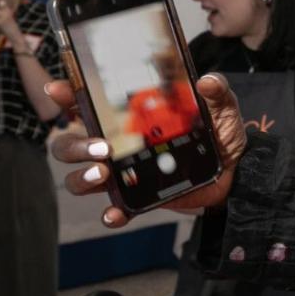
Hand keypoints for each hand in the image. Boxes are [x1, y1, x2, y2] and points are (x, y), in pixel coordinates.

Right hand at [47, 74, 247, 227]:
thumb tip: (206, 82)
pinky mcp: (136, 199)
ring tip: (103, 172)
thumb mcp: (221, 106)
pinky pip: (113, 210)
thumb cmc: (219, 133)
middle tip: (101, 147)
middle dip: (73, 145)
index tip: (57, 88)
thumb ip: (215, 90)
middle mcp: (115, 144)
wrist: (237, 171)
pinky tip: (116, 212)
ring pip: (78, 178)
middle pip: (69, 144)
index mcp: (126, 116)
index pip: (85, 103)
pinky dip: (110, 213)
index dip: (66, 95)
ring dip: (82, 176)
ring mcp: (122, 173)